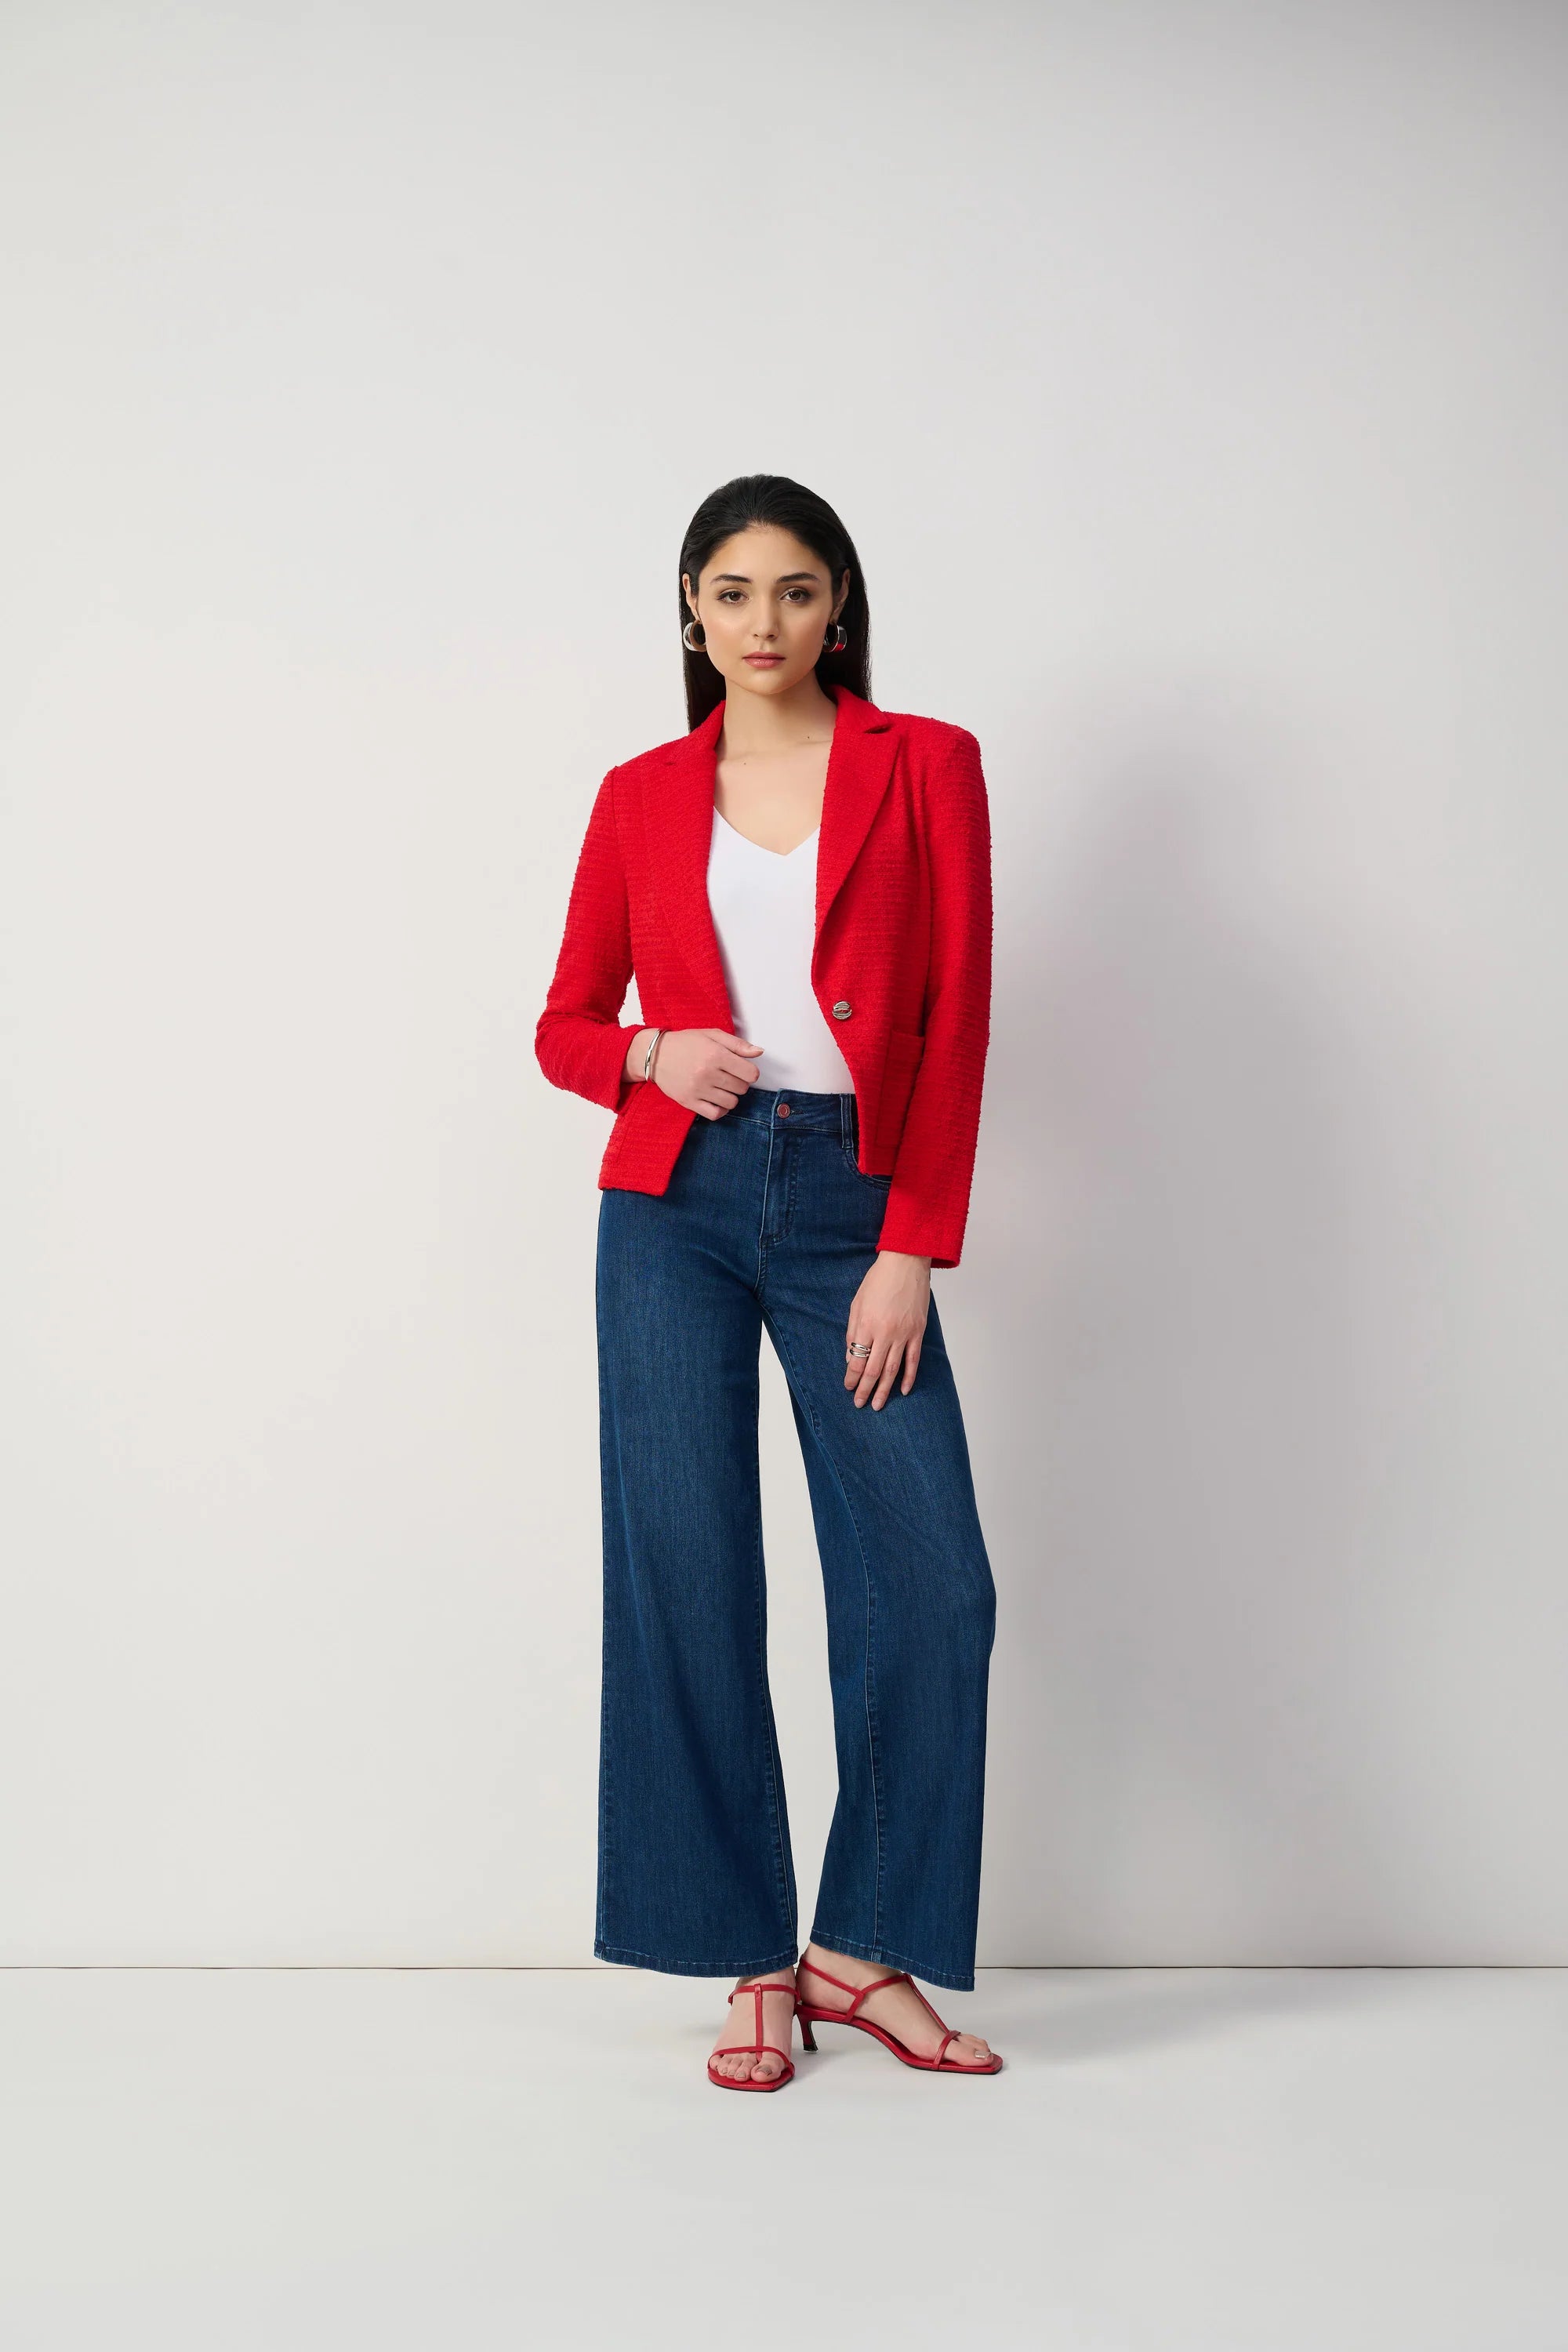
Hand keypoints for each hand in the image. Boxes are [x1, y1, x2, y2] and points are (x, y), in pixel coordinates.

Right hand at [626, 1026, 762, 1116]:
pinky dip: (720, 1109)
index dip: (750, 1072)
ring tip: (721, 1086)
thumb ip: (738, 1044)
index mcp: (716, 1055)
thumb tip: (759, 1052)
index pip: (750, 1074)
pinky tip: (716, 1100)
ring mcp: (698, 1090)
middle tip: (728, 1075)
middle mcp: (707, 1073)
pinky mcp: (689, 1102)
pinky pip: (715, 1114)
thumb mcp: (712, 1035)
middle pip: (742, 1088)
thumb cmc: (686, 1043)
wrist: (655, 1055)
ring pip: (731, 1103)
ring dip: (730, 1096)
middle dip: (739, 1082)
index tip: (742, 1069)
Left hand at [845, 1251, 931, 1407]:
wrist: (906, 1262)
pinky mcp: (918, 1331)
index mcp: (867, 1324)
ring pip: (893, 1369)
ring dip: (884, 1389)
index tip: (848, 1387)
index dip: (852, 1377)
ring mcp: (904, 1333)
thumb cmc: (878, 1280)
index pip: (857, 1360)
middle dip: (865, 1389)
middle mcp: (885, 1332)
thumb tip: (851, 1357)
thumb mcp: (857, 1303)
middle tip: (859, 1404)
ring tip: (878, 1405)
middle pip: (873, 1369)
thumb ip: (853, 1331)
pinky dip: (908, 1376)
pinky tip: (903, 1389)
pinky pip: (913, 1359)